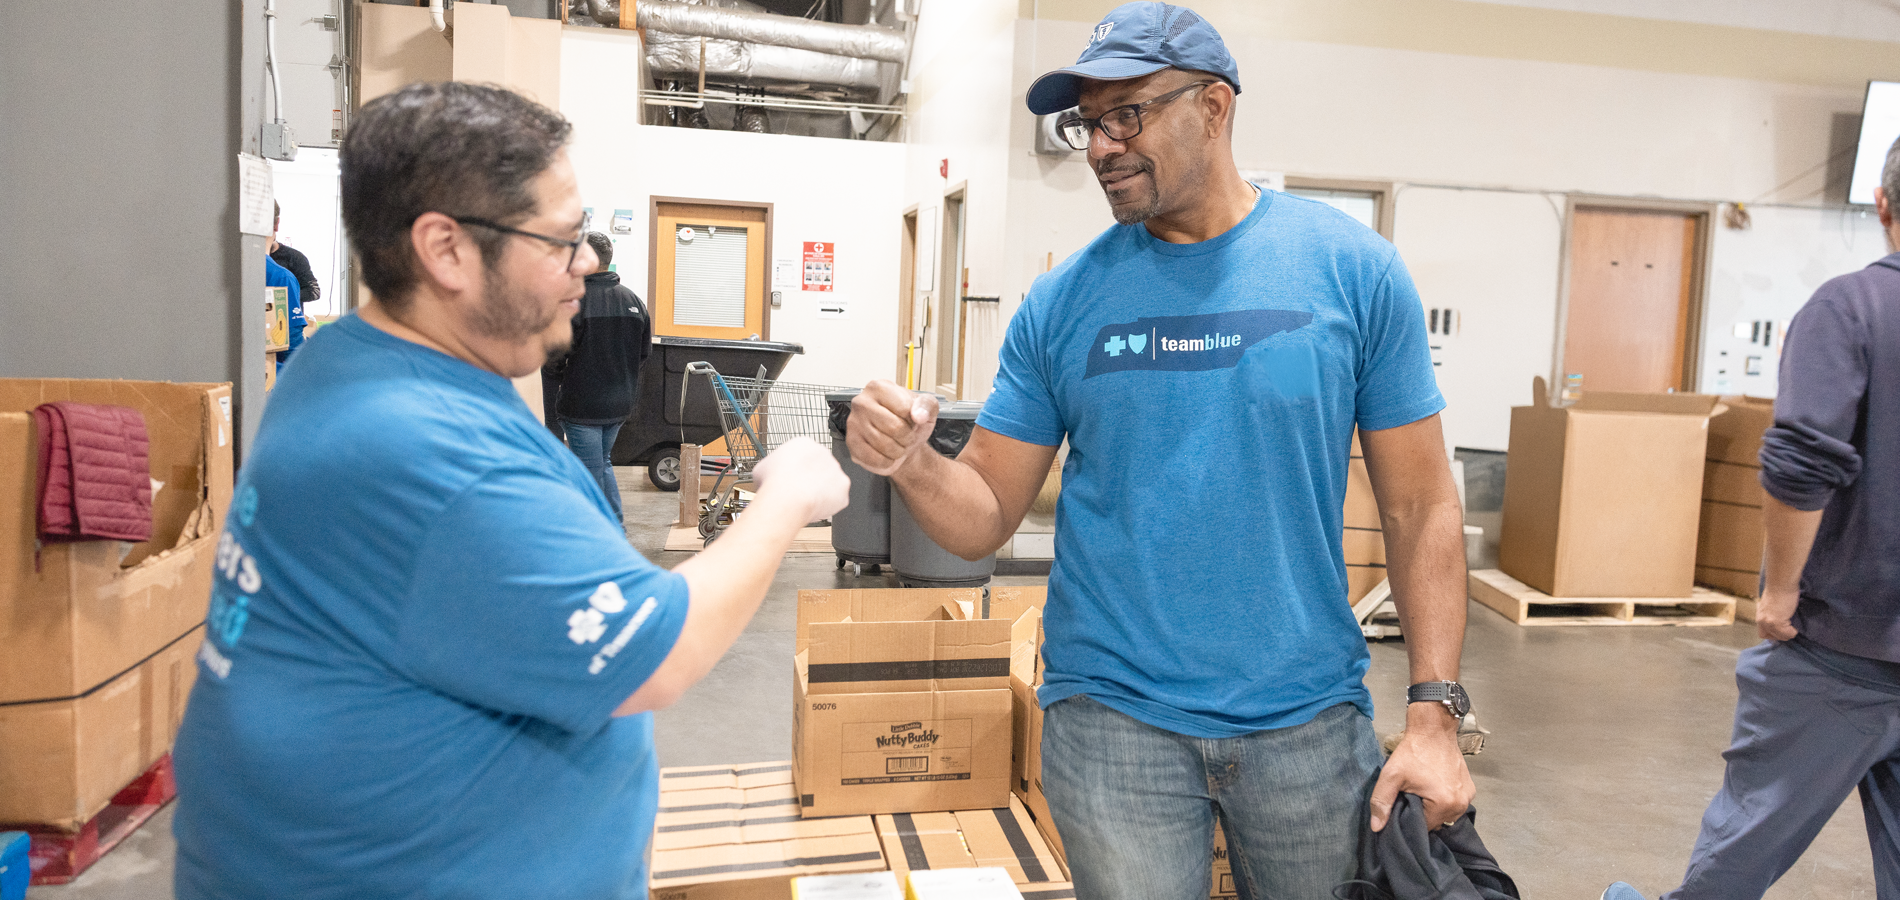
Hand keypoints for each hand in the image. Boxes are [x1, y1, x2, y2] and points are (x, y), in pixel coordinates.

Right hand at [750, 437, 849, 522]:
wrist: (788, 498)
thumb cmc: (774, 483)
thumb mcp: (762, 467)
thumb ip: (773, 467)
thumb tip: (771, 474)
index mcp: (804, 444)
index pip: (805, 456)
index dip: (798, 470)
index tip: (793, 479)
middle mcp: (824, 452)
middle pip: (819, 468)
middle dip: (812, 480)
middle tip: (800, 492)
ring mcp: (836, 470)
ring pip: (830, 483)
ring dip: (821, 492)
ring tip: (806, 502)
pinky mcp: (843, 488)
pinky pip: (837, 498)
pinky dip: (828, 505)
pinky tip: (816, 508)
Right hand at [847, 380, 938, 475]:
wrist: (903, 443)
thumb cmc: (910, 423)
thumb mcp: (927, 408)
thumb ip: (927, 405)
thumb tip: (919, 415)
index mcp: (879, 387)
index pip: (904, 408)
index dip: (913, 418)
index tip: (910, 418)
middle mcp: (862, 402)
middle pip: (895, 428)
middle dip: (907, 436)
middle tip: (905, 434)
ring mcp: (853, 423)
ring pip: (885, 445)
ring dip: (898, 450)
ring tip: (896, 443)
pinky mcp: (852, 444)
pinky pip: (876, 459)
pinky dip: (887, 461)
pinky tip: (886, 453)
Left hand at [1369, 705, 1474, 831]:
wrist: (1433, 729)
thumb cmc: (1413, 751)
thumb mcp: (1391, 775)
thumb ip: (1381, 801)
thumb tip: (1376, 827)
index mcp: (1444, 803)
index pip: (1424, 828)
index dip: (1410, 820)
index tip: (1401, 807)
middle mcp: (1461, 804)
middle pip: (1436, 822)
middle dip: (1422, 815)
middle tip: (1410, 797)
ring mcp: (1468, 796)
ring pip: (1445, 814)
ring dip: (1433, 809)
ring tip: (1421, 792)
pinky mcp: (1470, 789)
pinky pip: (1453, 804)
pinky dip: (1443, 801)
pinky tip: (1432, 788)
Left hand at [1755, 586, 1798, 641]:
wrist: (1781, 583)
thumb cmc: (1778, 590)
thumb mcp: (1771, 605)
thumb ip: (1772, 614)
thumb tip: (1780, 619)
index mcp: (1760, 616)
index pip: (1763, 633)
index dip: (1773, 634)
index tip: (1782, 630)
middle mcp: (1761, 620)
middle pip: (1769, 637)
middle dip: (1780, 635)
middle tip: (1788, 629)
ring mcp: (1769, 622)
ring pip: (1780, 636)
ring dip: (1788, 633)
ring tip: (1794, 627)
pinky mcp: (1777, 622)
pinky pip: (1787, 633)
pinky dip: (1793, 631)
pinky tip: (1796, 626)